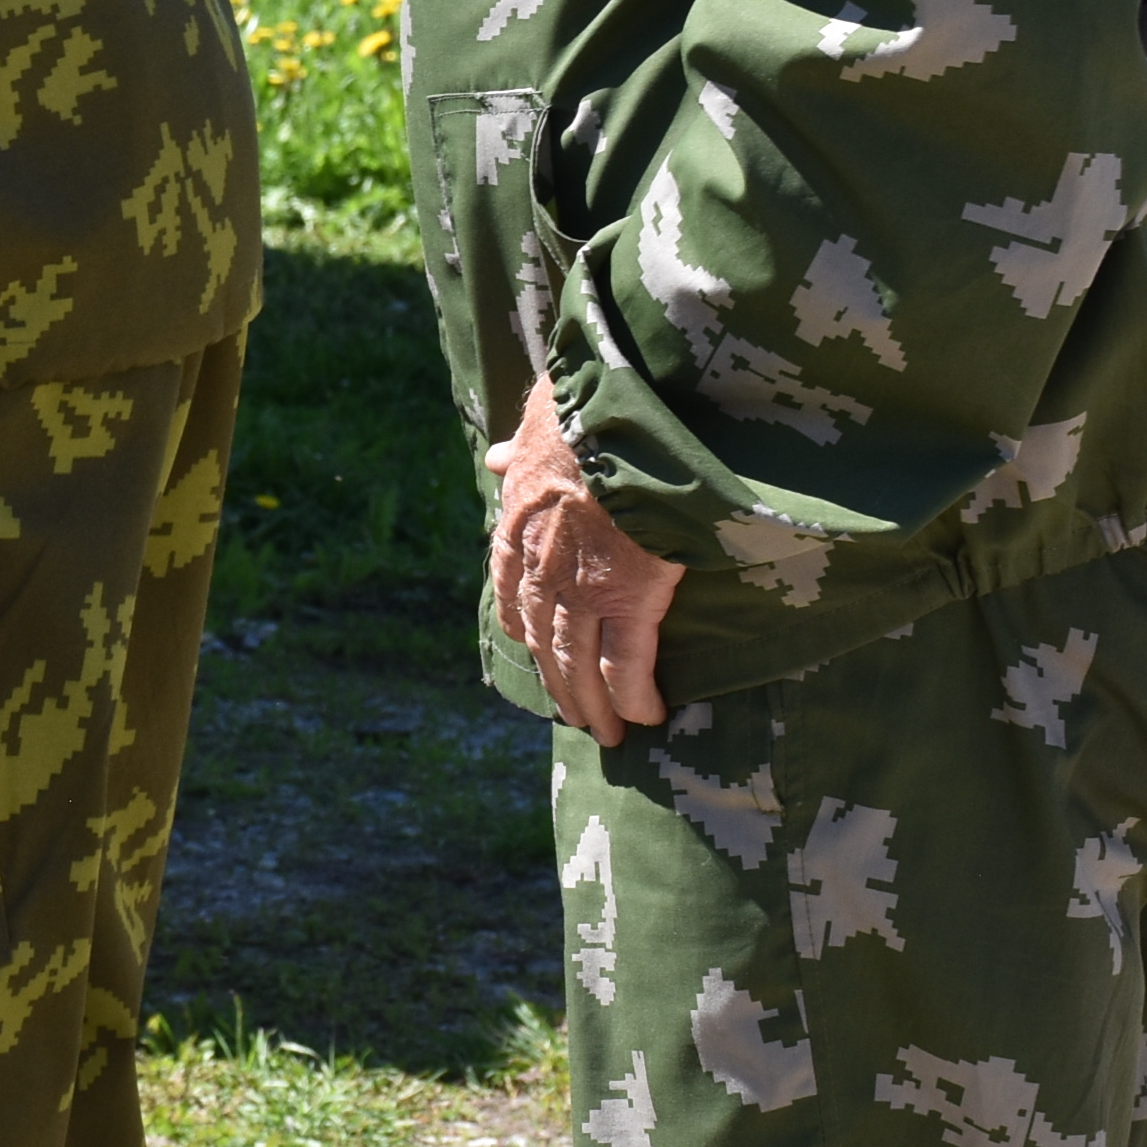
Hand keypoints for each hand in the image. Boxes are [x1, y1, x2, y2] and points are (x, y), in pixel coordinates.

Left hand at [484, 375, 681, 742]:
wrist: (620, 421)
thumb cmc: (585, 413)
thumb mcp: (537, 427)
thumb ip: (519, 451)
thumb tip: (497, 457)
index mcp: (519, 530)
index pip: (510, 593)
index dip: (523, 628)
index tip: (533, 648)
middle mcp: (541, 570)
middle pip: (545, 643)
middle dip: (562, 684)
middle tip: (578, 717)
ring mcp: (582, 590)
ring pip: (581, 664)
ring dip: (594, 704)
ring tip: (611, 733)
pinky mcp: (629, 600)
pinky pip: (627, 666)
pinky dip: (635, 697)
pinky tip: (648, 715)